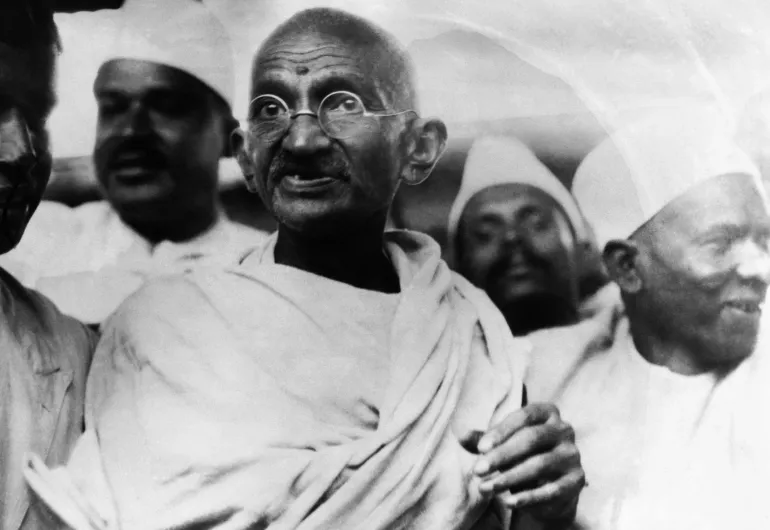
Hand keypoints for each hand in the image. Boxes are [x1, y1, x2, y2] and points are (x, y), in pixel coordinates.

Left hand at [473, 403, 585, 524]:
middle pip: (531, 439)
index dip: (501, 431)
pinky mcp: (576, 481)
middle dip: (501, 455)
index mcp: (548, 413)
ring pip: (539, 465)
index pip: (524, 416)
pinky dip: (527, 497)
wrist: (550, 488)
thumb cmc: (521, 457)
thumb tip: (460, 433)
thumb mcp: (502, 445)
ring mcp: (572, 456)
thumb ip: (483, 439)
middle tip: (477, 470)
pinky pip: (550, 490)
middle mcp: (564, 430)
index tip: (480, 448)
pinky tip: (507, 502)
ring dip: (508, 478)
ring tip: (485, 488)